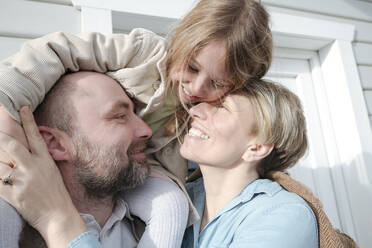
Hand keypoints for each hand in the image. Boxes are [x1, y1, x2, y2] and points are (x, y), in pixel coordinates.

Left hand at [0, 106, 87, 247]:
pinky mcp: (15, 195)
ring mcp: (24, 181)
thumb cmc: (56, 193)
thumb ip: (38, 160)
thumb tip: (23, 150)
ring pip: (0, 165)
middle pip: (12, 146)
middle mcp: (34, 168)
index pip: (35, 136)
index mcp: (45, 161)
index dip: (28, 120)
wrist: (59, 215)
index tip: (22, 107)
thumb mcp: (52, 172)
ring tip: (1, 164)